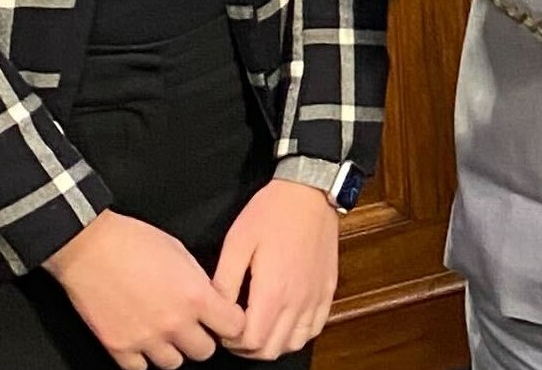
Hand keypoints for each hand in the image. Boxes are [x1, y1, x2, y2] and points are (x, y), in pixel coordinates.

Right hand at [46, 209, 244, 368]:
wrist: (89, 247)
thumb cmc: (134, 241)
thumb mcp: (182, 254)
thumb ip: (200, 284)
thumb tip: (211, 301)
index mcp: (195, 296)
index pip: (234, 328)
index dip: (230, 322)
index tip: (224, 319)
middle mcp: (174, 322)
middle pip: (204, 351)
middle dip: (201, 338)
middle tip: (191, 325)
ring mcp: (145, 338)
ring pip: (173, 363)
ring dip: (172, 349)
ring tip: (163, 331)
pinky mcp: (118, 347)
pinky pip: (139, 368)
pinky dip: (142, 357)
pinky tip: (140, 338)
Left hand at [213, 179, 340, 359]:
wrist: (310, 192)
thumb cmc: (271, 213)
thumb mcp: (237, 242)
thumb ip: (224, 282)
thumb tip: (215, 310)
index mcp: (273, 291)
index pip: (251, 342)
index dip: (231, 341)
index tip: (224, 326)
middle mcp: (297, 300)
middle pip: (272, 350)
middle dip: (248, 347)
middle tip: (236, 329)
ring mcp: (315, 297)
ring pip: (295, 343)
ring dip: (273, 343)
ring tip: (259, 326)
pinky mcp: (327, 289)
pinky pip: (315, 328)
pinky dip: (298, 333)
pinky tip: (285, 320)